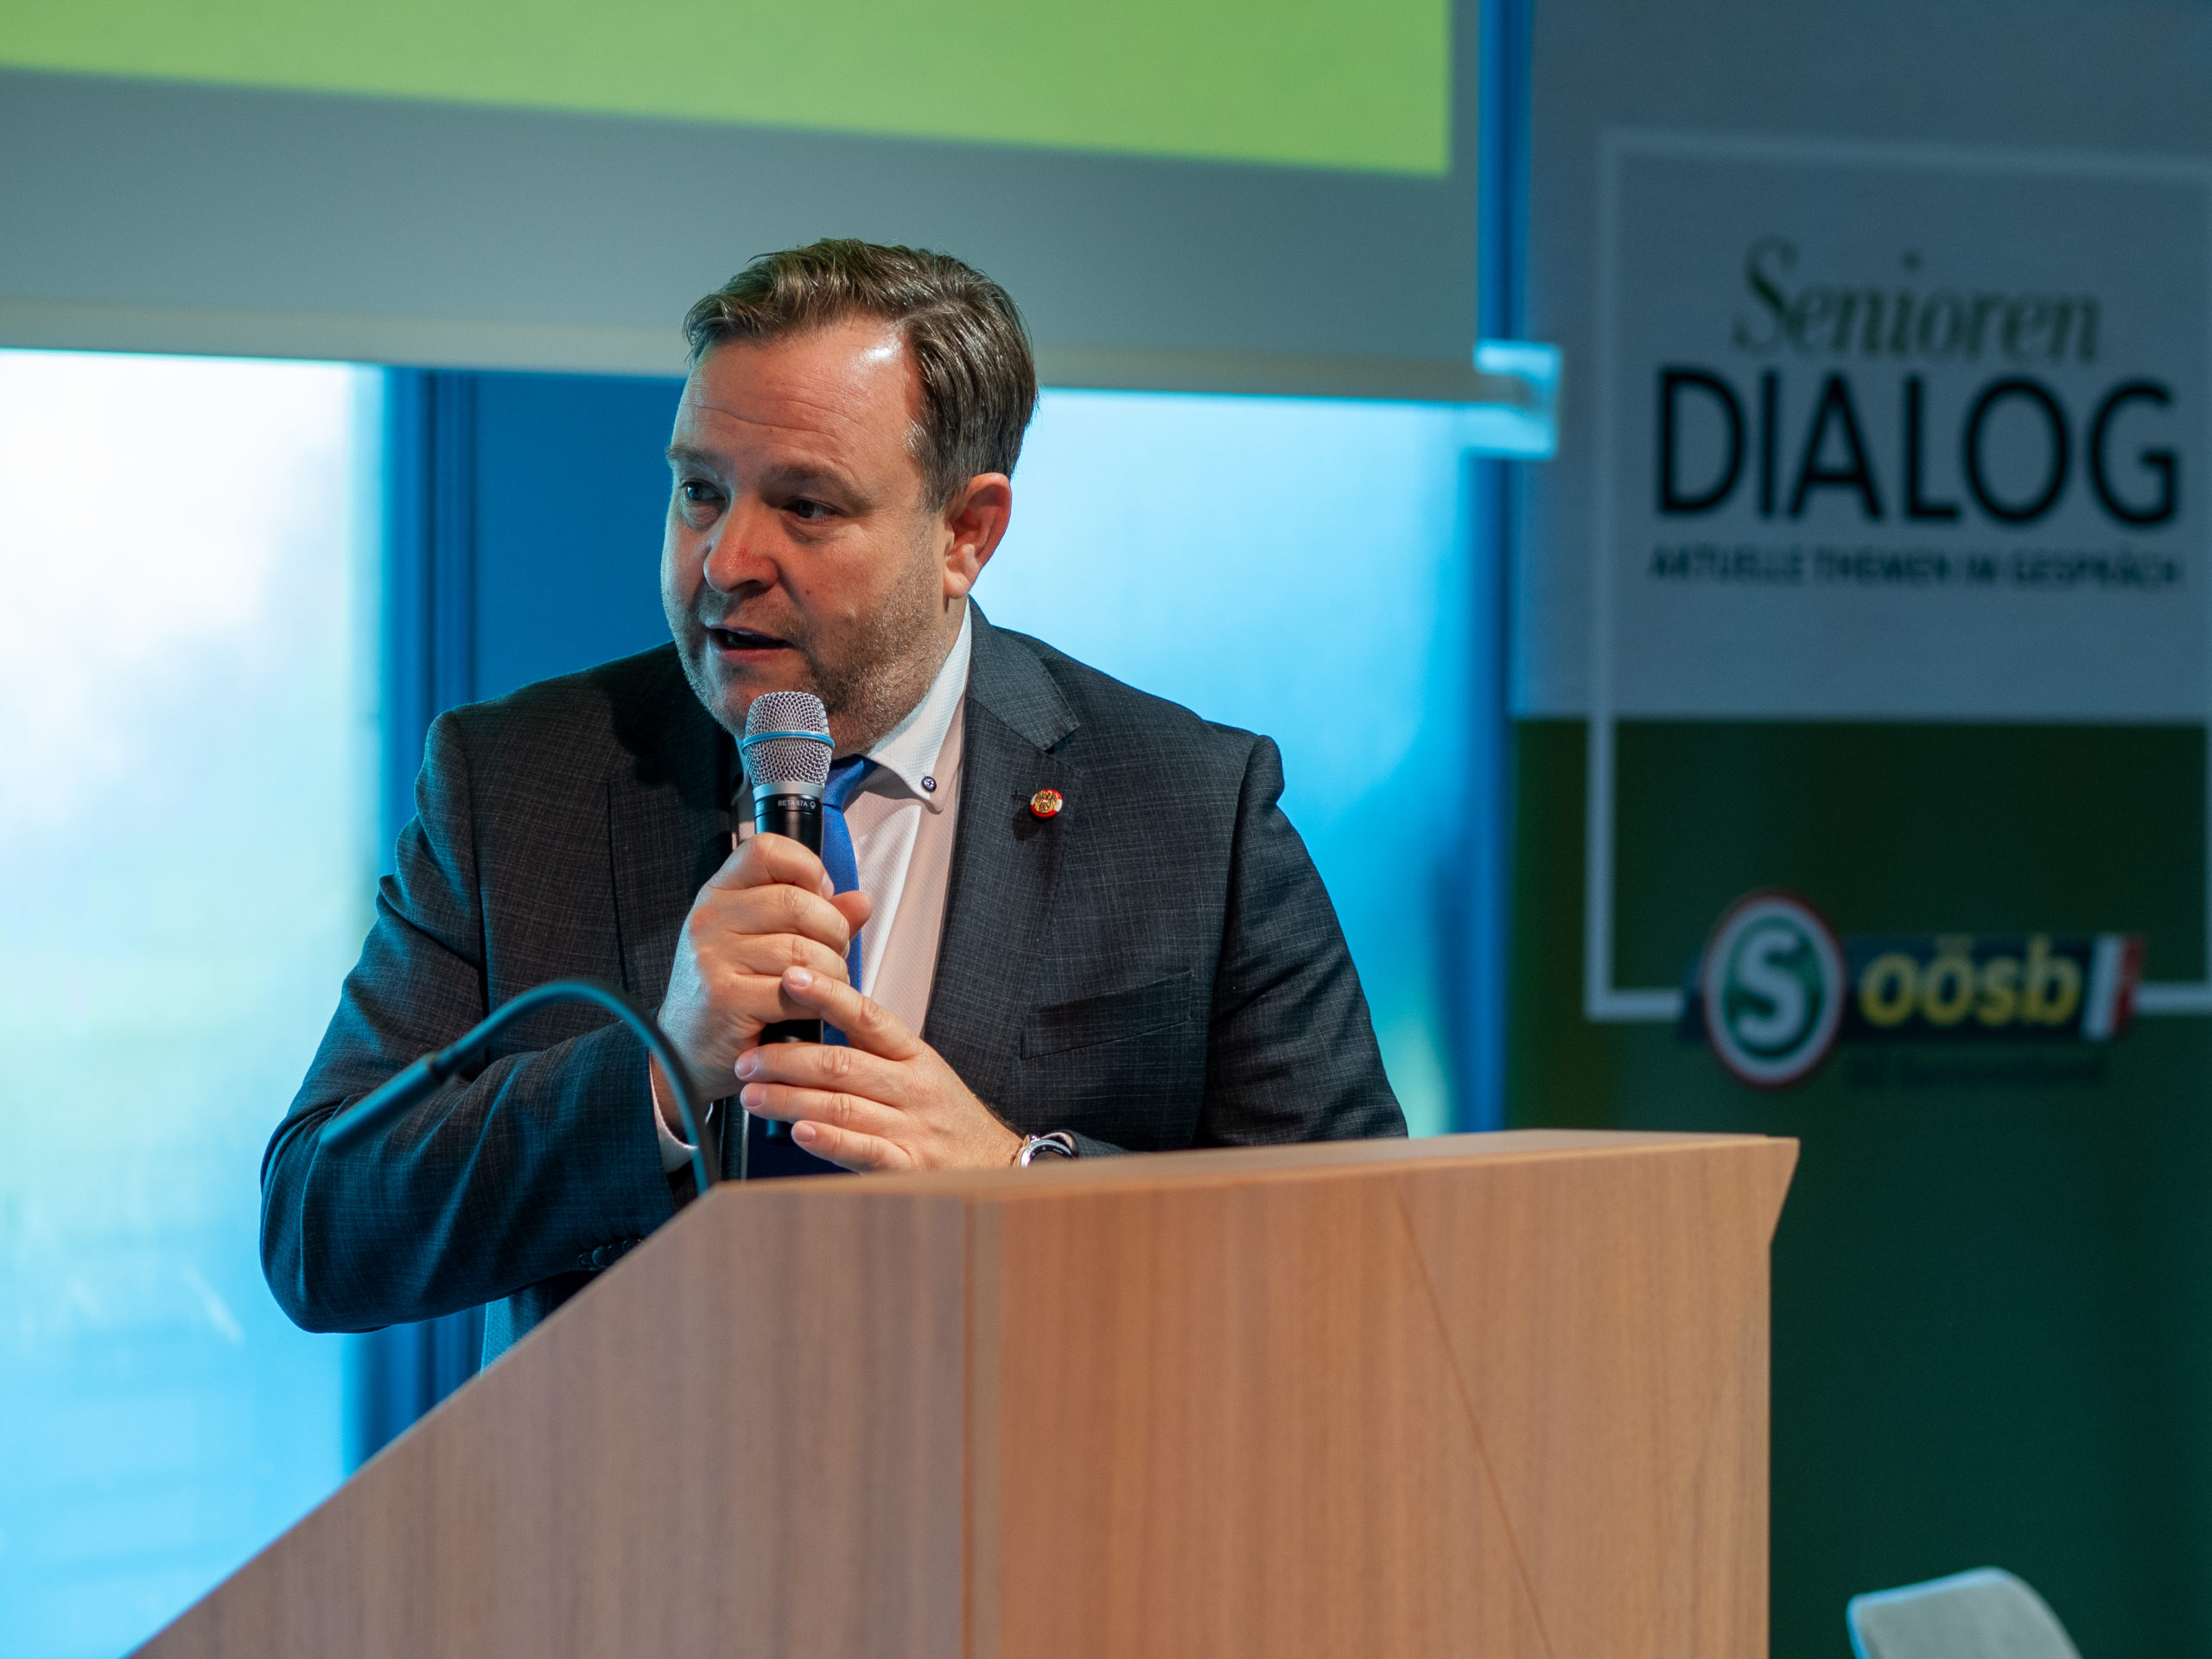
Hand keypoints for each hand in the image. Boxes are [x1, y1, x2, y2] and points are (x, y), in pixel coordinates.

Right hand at [652, 835, 871, 1133]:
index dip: (807, 868)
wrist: (682, 1053)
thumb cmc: (731, 994)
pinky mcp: (725, 999)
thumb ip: (816, 918)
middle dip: (833, 932)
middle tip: (833, 955)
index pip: (767, 849)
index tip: (821, 899)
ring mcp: (714, 959)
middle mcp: (710, 919)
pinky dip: (815, 1003)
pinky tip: (809, 1010)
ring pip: (803, 950)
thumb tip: (861, 901)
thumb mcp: (764, 943)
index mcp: (719, 894)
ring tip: (823, 986)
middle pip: (797, 901)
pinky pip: (794, 992)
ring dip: (831, 973)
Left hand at [734, 966, 1023, 1170]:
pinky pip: (864, 1151)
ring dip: (790, 1099)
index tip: (792, 977)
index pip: (868, 1016)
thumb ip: (873, 1047)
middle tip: (749, 1059)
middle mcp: (913, 1087)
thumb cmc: (950, 1117)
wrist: (997, 1164)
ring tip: (753, 1096)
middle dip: (786, 1059)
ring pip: (842, 1106)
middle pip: (842, 1063)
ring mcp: (912, 1128)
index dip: (828, 994)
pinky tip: (800, 1132)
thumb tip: (816, 1019)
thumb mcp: (921, 1069)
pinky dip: (829, 1140)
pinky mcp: (908, 1167)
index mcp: (914, 1055)